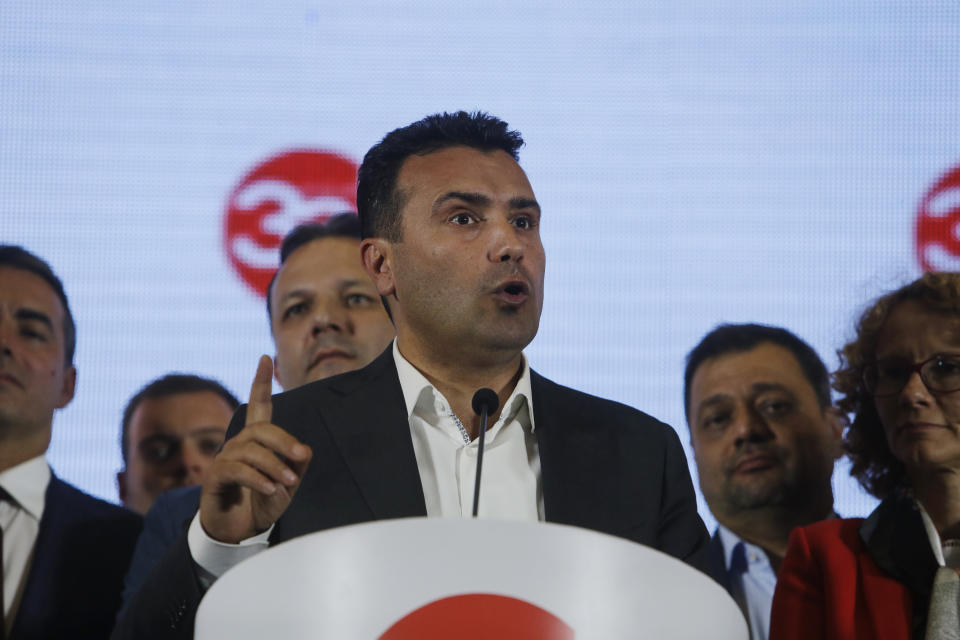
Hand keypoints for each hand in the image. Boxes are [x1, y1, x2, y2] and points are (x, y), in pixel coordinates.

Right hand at [199, 355, 311, 542]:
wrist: (242, 532)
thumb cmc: (264, 503)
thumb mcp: (289, 483)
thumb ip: (297, 465)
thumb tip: (304, 450)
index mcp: (257, 440)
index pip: (259, 406)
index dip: (261, 382)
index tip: (265, 357)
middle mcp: (239, 444)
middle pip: (261, 428)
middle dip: (284, 441)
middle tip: (300, 456)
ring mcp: (225, 459)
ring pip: (251, 450)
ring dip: (273, 466)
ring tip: (287, 484)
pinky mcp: (215, 477)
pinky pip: (238, 470)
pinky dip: (258, 480)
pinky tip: (271, 490)